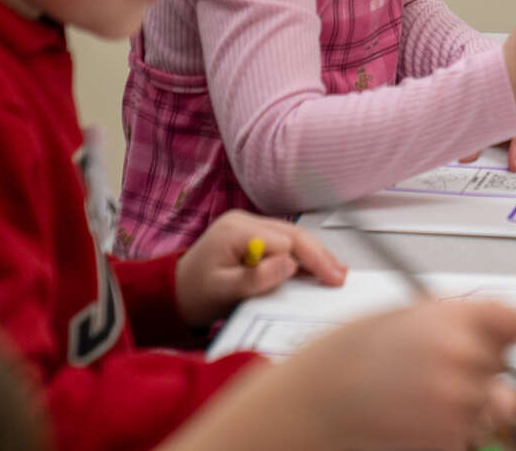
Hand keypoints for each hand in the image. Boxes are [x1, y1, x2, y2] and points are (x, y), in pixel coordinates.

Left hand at [176, 211, 346, 328]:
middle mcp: (245, 221)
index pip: (282, 242)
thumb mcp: (222, 291)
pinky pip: (285, 243)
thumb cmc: (196, 294)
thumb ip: (254, 278)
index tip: (326, 280)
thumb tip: (289, 264)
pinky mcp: (255, 236)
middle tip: (340, 277)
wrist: (176, 293)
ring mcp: (251, 226)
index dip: (304, 262)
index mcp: (236, 230)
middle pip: (293, 234)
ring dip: (315, 255)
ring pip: (293, 237)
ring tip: (337, 273)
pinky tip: (319, 267)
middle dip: (318, 255)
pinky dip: (303, 256)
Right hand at [287, 299, 515, 449]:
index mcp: (454, 319)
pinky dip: (451, 433)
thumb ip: (451, 321)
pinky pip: (469, 435)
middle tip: (440, 373)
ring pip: (493, 406)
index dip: (502, 332)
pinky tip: (415, 421)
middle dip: (481, 370)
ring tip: (424, 400)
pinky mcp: (451, 442)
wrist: (310, 403)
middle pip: (504, 365)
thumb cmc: (342, 358)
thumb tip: (483, 329)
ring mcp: (459, 404)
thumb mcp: (402, 315)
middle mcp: (464, 359)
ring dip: (471, 405)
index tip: (492, 340)